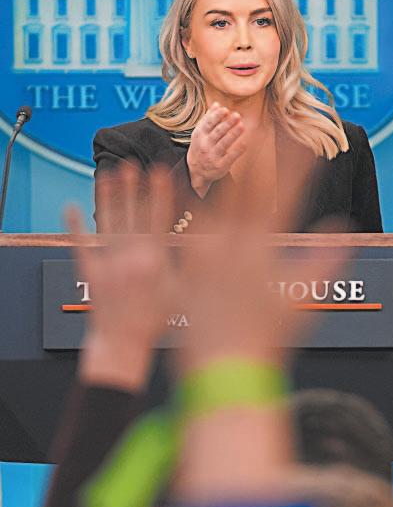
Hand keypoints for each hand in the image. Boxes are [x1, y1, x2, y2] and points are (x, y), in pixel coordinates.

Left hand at [66, 162, 175, 389]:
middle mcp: (130, 255)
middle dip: (132, 187)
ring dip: (107, 197)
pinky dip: (75, 225)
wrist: (123, 342)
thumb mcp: (183, 291)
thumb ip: (192, 265)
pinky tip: (69, 207)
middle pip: (132, 213)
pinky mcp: (90, 271)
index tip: (161, 172)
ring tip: (106, 175)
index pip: (158, 216)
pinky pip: (81, 244)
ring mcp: (109, 261)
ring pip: (107, 221)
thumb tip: (209, 245)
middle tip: (130, 164)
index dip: (160, 192)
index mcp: (155, 259)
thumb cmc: (156, 321)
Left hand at [172, 154, 346, 373]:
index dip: (297, 169)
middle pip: (245, 189)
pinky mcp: (185, 263)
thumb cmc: (266, 338)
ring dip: (221, 174)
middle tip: (259, 126)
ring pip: (212, 203)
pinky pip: (184, 225)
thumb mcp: (302, 301)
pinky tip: (180, 182)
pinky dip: (185, 202)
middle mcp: (232, 245)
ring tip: (225, 144)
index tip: (307, 145)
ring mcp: (205, 252)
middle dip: (255, 157)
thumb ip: (324, 262)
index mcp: (263, 250)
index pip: (285, 199)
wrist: (221, 367)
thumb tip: (344, 231)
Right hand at [186, 103, 245, 197]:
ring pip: (224, 143)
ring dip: (233, 134)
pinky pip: (230, 157)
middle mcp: (205, 145)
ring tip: (242, 125)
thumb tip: (217, 104)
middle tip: (237, 115)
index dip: (216, 116)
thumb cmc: (201, 147)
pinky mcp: (221, 166)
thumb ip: (208, 119)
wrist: (196, 171)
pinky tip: (245, 143)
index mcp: (200, 135)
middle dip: (227, 123)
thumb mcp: (200, 133)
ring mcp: (212, 156)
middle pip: (217, 132)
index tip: (225, 109)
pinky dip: (237, 150)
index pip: (208, 124)